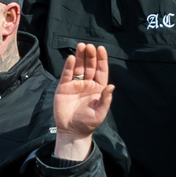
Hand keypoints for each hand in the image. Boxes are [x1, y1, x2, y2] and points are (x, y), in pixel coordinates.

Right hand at [53, 43, 114, 160]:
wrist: (72, 131)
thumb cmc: (88, 122)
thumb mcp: (100, 112)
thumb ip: (105, 99)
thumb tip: (111, 85)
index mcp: (98, 88)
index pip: (101, 71)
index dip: (101, 60)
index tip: (101, 49)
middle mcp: (87, 84)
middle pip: (89, 66)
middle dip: (90, 56)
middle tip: (89, 46)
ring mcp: (75, 84)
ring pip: (78, 67)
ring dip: (79, 57)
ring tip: (81, 46)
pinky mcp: (64, 87)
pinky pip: (66, 74)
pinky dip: (68, 66)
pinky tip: (70, 58)